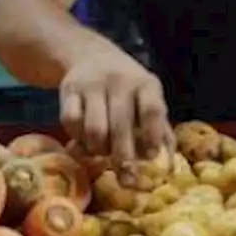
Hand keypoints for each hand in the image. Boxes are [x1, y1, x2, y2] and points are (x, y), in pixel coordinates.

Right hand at [59, 48, 171, 167]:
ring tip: (102, 154)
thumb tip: (167, 168)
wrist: (91, 56)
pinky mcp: (69, 90)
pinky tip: (84, 140)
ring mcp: (92, 84)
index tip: (150, 157)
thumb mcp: (148, 100)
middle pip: (120, 126)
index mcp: (146, 84)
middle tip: (127, 179)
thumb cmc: (128, 89)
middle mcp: (119, 81)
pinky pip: (71, 123)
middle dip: (123, 158)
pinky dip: (77, 139)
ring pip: (94, 129)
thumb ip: (160, 131)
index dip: (152, 136)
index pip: (152, 110)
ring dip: (98, 150)